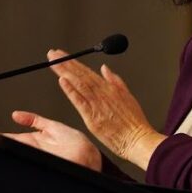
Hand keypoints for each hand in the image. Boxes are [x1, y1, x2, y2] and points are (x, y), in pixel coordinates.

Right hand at [0, 110, 101, 171]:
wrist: (92, 157)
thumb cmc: (76, 145)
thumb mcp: (53, 129)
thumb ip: (36, 121)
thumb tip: (14, 115)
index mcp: (31, 142)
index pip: (4, 137)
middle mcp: (30, 151)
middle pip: (1, 144)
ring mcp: (35, 157)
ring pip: (10, 151)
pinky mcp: (44, 160)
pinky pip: (27, 154)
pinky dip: (16, 149)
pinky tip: (2, 140)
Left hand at [47, 49, 163, 168]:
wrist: (138, 139)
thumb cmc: (134, 123)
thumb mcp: (128, 96)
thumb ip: (115, 81)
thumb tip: (105, 69)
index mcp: (110, 88)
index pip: (88, 72)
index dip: (74, 63)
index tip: (63, 56)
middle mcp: (102, 94)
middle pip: (80, 75)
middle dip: (65, 63)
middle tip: (54, 54)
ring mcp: (97, 105)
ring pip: (78, 84)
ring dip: (65, 72)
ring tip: (53, 62)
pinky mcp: (92, 117)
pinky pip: (79, 101)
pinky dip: (70, 90)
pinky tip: (62, 81)